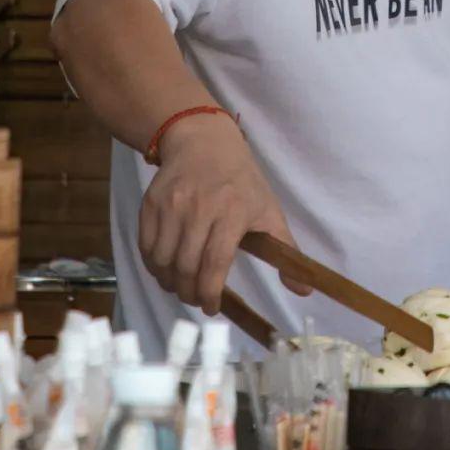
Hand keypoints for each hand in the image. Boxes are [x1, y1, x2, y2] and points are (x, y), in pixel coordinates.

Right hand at [138, 113, 310, 315]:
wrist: (204, 141)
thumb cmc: (242, 181)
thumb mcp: (268, 210)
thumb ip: (286, 251)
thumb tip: (304, 291)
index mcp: (232, 212)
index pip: (215, 263)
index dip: (210, 293)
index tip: (212, 307)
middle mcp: (198, 208)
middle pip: (186, 267)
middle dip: (190, 293)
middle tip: (196, 299)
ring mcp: (171, 205)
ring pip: (162, 260)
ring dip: (169, 282)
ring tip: (181, 285)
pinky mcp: (151, 203)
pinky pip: (145, 246)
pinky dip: (153, 265)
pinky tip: (165, 268)